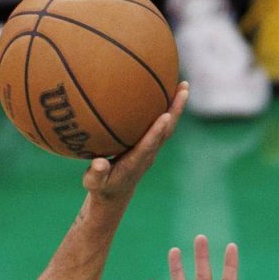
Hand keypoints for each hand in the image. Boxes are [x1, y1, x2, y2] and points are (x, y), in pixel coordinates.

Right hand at [82, 82, 188, 203]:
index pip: (149, 145)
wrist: (115, 195)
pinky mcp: (149, 144)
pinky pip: (161, 124)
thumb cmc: (101, 187)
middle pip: (166, 131)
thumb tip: (99, 163)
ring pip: (167, 126)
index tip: (165, 116)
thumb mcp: (93, 184)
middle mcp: (148, 154)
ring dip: (176, 106)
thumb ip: (96, 174)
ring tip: (183, 85)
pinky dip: (166, 108)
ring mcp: (151, 148)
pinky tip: (164, 89)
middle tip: (184, 89)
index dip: (157, 131)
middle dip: (176, 110)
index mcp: (135, 162)